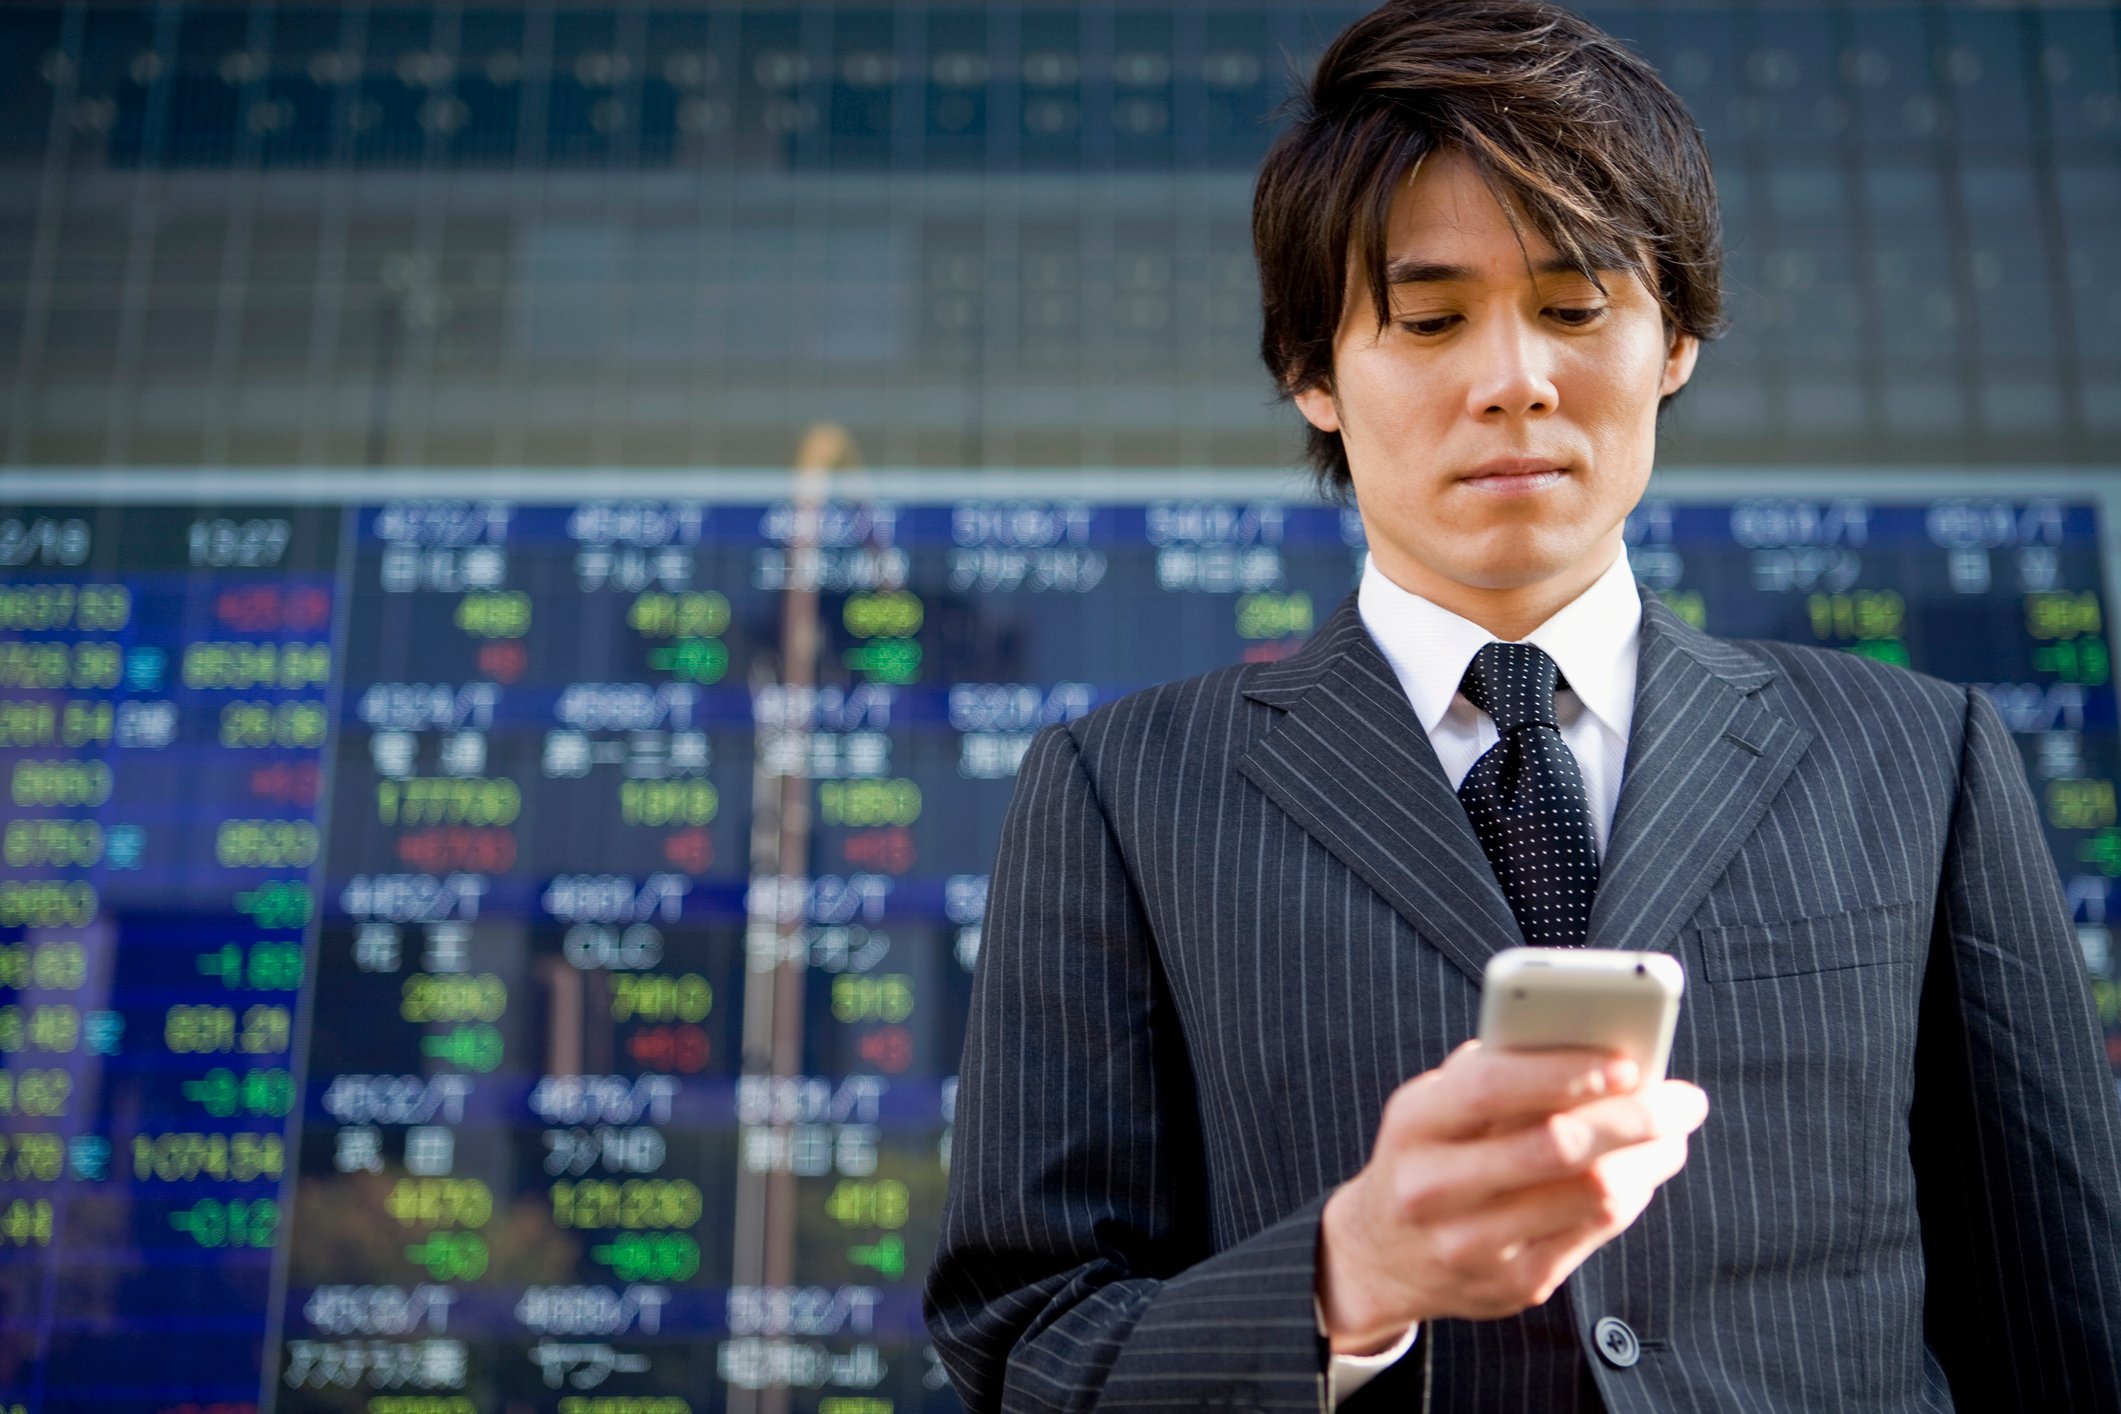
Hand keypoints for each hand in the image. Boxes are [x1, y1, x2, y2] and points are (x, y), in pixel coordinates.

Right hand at [1315, 1040, 1708, 1353]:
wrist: (1381, 1255)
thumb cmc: (1428, 1154)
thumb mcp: (1434, 1105)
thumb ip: (1496, 1072)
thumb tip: (1596, 1045)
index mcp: (1414, 1123)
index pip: (1493, 1087)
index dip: (1566, 1071)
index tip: (1628, 1062)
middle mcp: (1433, 1187)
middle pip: (1557, 1146)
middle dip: (1635, 1118)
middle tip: (1684, 1100)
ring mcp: (1471, 1244)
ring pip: (1589, 1195)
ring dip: (1649, 1160)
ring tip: (1673, 1135)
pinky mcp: (1511, 1285)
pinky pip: (1593, 1234)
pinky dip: (1631, 1197)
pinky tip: (1641, 1174)